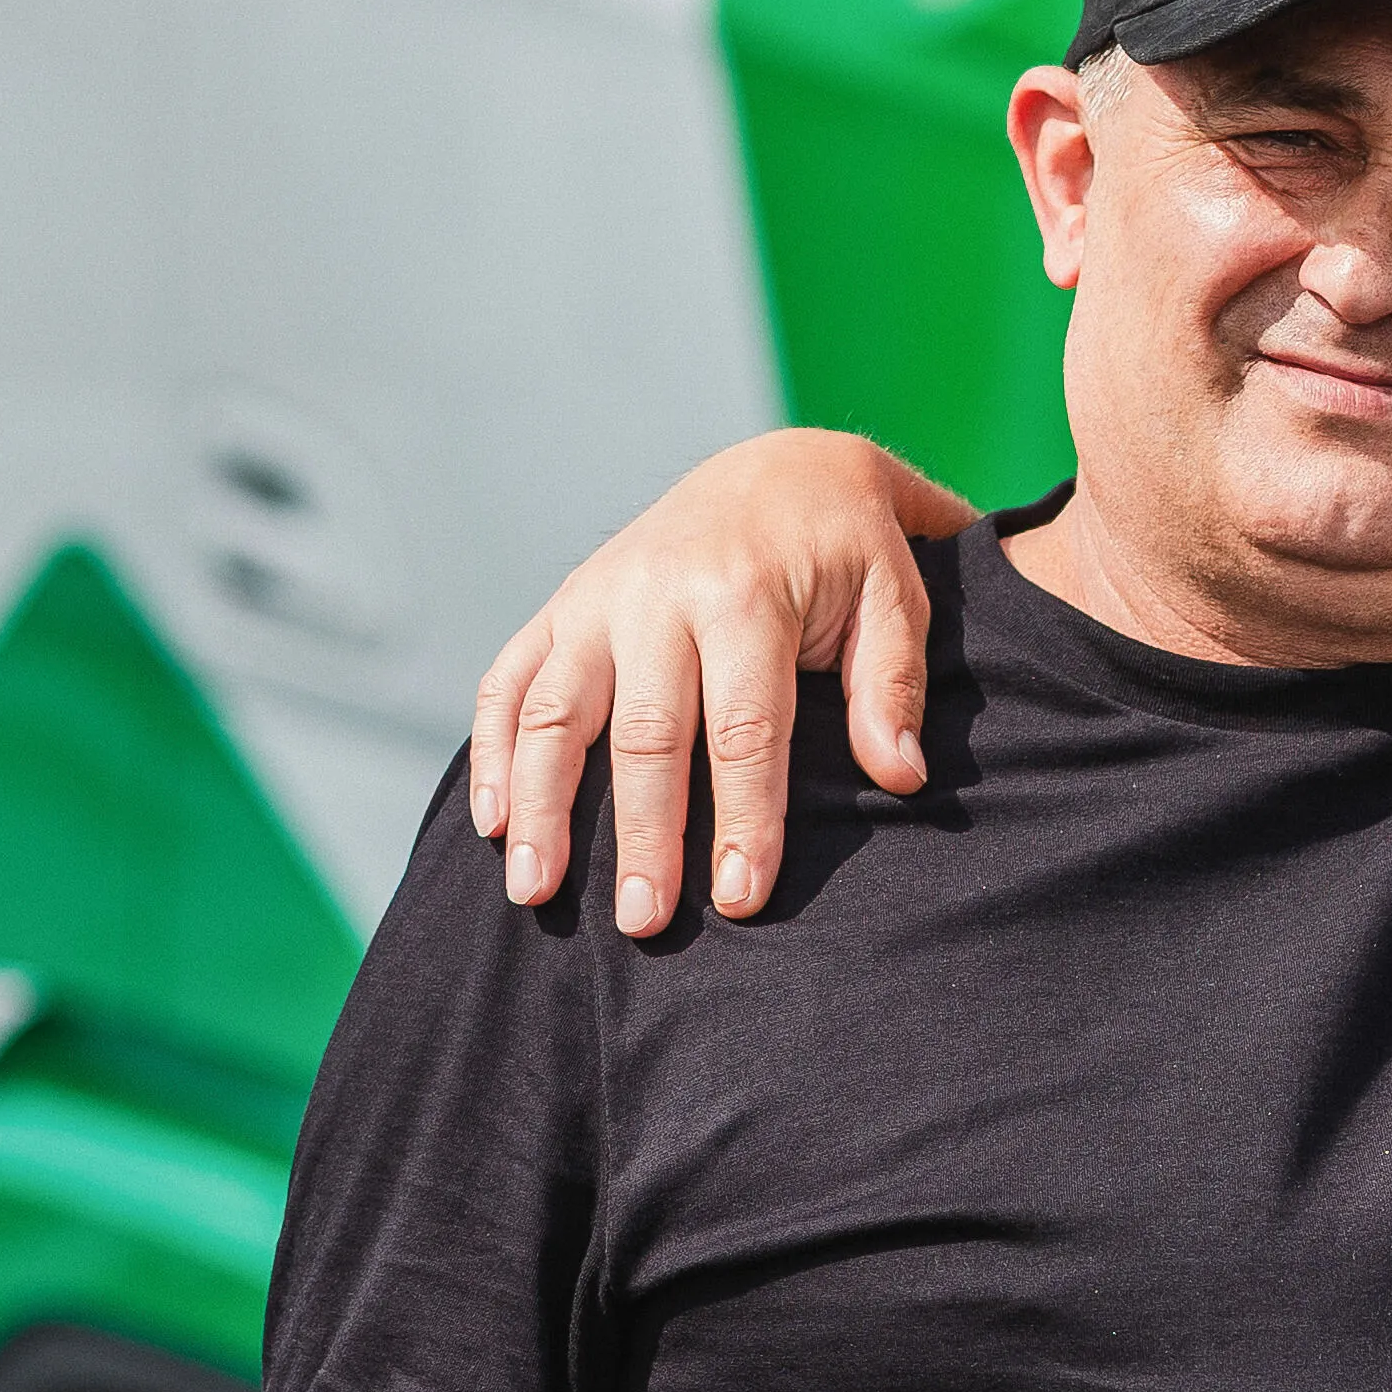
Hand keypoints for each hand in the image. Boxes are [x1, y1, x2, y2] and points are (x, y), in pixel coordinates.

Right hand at [471, 430, 966, 934]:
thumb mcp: (896, 597)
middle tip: (643, 924)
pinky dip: (492, 754)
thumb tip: (899, 778)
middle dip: (642, 835)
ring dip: (539, 807)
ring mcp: (597, 600)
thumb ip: (891, 686)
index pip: (744, 728)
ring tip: (536, 894)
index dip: (743, 819)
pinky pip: (507, 682)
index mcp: (746, 592)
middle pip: (643, 734)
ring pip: (553, 713)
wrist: (778, 467)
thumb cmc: (847, 548)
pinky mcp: (561, 607)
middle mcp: (657, 593)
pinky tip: (492, 827)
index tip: (740, 899)